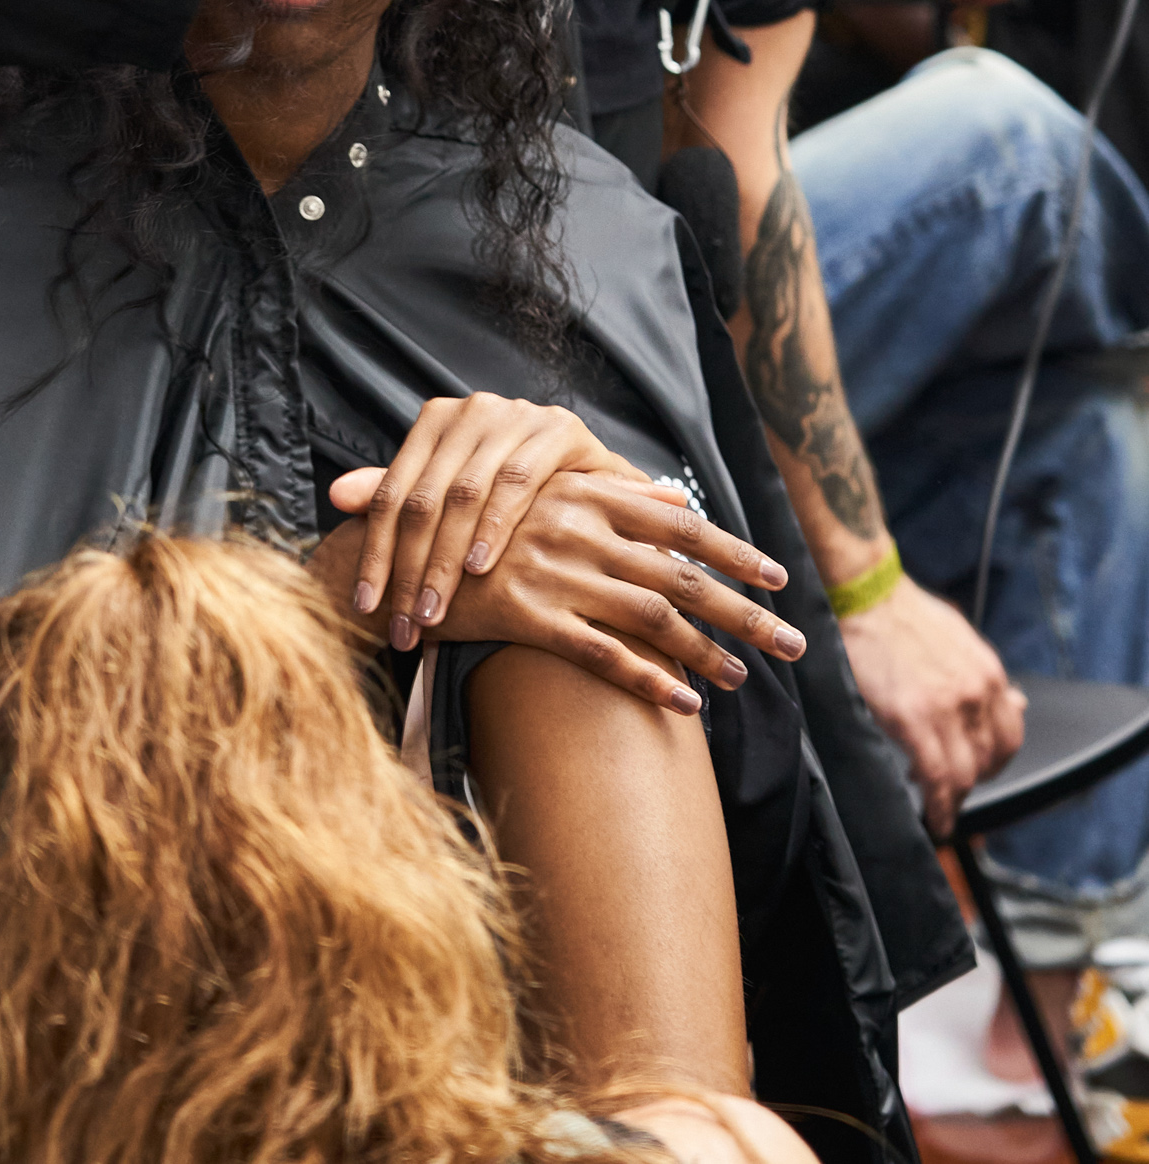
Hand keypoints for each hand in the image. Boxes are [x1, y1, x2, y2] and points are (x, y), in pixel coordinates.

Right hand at [427, 464, 807, 713]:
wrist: (402, 550)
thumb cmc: (482, 524)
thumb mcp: (546, 491)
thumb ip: (613, 492)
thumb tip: (675, 495)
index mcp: (587, 493)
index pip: (683, 524)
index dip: (736, 552)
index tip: (781, 578)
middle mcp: (579, 530)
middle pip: (683, 577)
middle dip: (746, 613)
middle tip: (794, 643)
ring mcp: (554, 573)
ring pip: (653, 618)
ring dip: (708, 653)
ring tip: (744, 681)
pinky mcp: (527, 615)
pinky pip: (603, 655)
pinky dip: (650, 681)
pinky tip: (684, 705)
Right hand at [838, 575, 1024, 833]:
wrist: (867, 596)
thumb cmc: (905, 615)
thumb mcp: (961, 640)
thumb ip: (986, 678)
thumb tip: (1018, 703)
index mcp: (989, 674)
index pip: (1010, 737)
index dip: (995, 762)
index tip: (977, 770)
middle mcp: (977, 694)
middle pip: (990, 761)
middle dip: (973, 782)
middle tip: (953, 791)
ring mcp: (947, 709)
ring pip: (966, 776)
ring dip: (955, 799)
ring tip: (939, 806)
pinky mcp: (913, 719)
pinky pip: (936, 779)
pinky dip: (940, 807)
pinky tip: (934, 818)